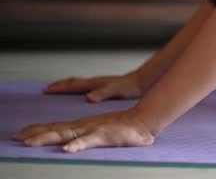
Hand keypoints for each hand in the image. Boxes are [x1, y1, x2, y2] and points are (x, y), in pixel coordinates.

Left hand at [13, 109, 154, 152]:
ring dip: (46, 138)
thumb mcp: (101, 131)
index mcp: (83, 125)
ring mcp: (92, 129)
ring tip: (30, 143)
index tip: (21, 134)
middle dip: (34, 133)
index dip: (38, 129)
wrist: (143, 121)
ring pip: (65, 134)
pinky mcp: (103, 135)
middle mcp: (84, 125)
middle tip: (16, 137)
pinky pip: (87, 141)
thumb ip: (89, 137)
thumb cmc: (124, 128)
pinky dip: (76, 145)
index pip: (56, 126)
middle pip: (55, 129)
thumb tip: (74, 143)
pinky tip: (66, 150)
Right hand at [44, 73, 142, 102]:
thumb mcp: (115, 90)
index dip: (60, 88)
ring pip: (79, 83)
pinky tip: (79, 94)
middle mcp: (95, 82)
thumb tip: (88, 97)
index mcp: (95, 83)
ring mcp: (99, 83)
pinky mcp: (103, 87)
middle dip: (60, 85)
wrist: (140, 82)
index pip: (73, 85)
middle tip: (47, 89)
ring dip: (67, 85)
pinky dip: (77, 88)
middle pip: (73, 82)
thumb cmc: (129, 87)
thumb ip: (102, 93)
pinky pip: (86, 86)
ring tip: (58, 88)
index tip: (46, 90)